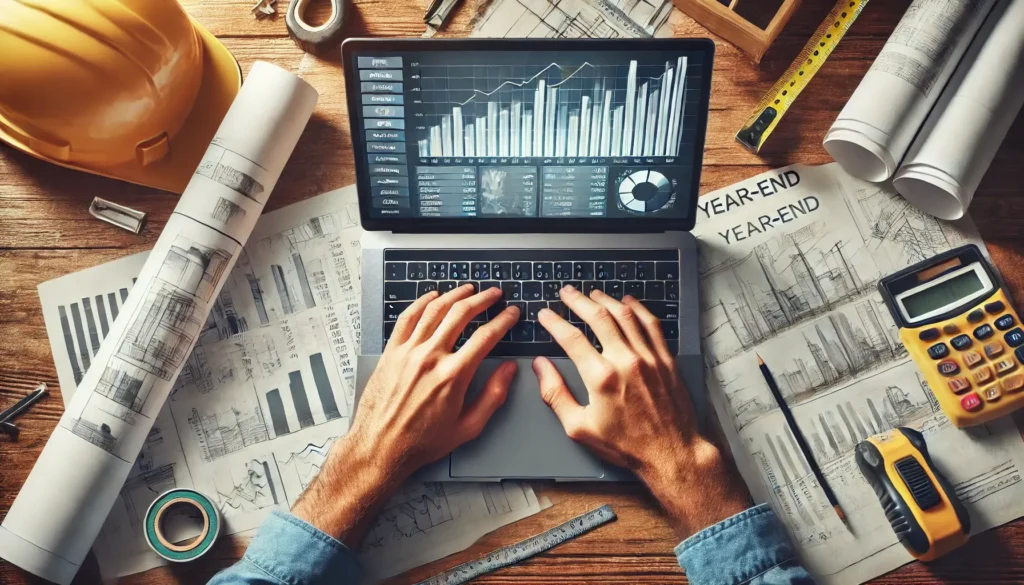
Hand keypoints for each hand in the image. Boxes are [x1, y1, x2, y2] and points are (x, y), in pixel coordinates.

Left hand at [293, 285, 518, 544]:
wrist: (381, 447)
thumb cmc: (422, 442)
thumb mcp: (468, 427)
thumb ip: (493, 396)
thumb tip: (510, 370)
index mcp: (453, 375)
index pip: (486, 336)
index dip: (503, 320)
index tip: (512, 313)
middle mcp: (430, 357)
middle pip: (461, 314)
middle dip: (482, 299)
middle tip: (494, 294)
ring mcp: (408, 352)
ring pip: (435, 310)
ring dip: (455, 295)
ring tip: (469, 289)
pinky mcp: (391, 352)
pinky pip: (407, 318)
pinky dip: (422, 302)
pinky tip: (432, 296)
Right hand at [535, 285, 749, 536]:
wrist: (671, 453)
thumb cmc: (626, 445)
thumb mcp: (579, 428)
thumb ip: (556, 394)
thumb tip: (540, 367)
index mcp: (601, 378)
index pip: (571, 339)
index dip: (554, 322)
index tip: (545, 314)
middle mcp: (626, 361)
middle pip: (598, 317)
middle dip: (578, 301)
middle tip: (566, 293)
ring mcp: (648, 358)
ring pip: (625, 315)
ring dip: (606, 300)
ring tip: (592, 294)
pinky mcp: (665, 359)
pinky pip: (651, 324)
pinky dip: (638, 308)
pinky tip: (627, 302)